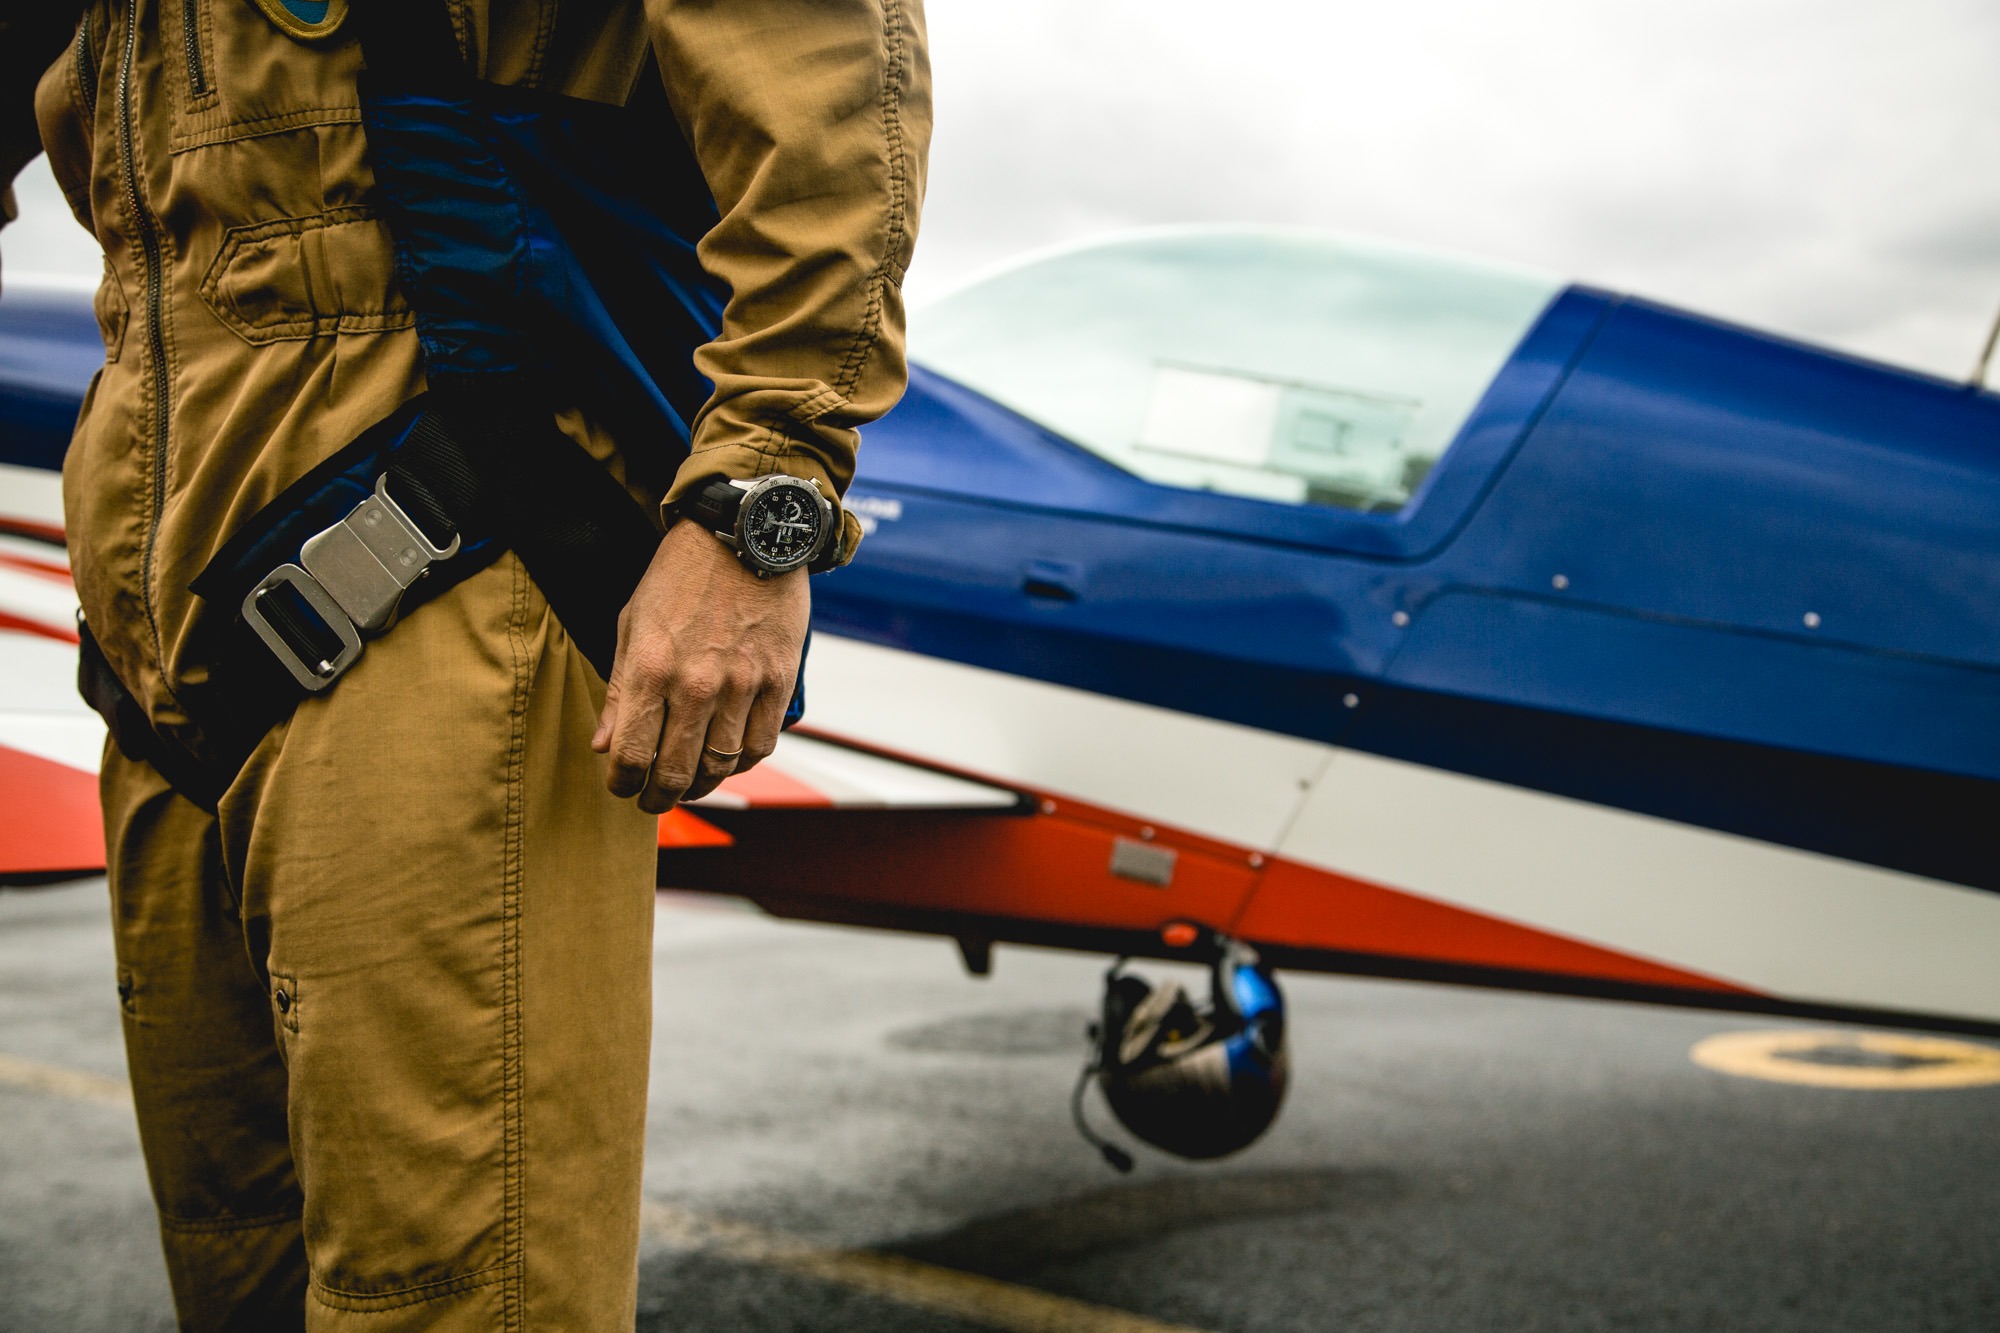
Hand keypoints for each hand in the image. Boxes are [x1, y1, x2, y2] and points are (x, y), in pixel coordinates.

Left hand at [592, 518, 809, 812]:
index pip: (632, 754)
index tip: (622, 786)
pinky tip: (728, 758)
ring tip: (690, 782)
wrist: (744, 534)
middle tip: (653, 801)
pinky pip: (762, 744)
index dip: (623, 783)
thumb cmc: (680, 577)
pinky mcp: (779, 680)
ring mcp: (743, 683)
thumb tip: (605, 746)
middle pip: (677, 771)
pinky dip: (743, 763)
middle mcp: (697, 682)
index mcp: (651, 667)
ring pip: (722, 765)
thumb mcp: (633, 624)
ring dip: (701, 784)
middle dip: (659, 797)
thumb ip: (621, 690)